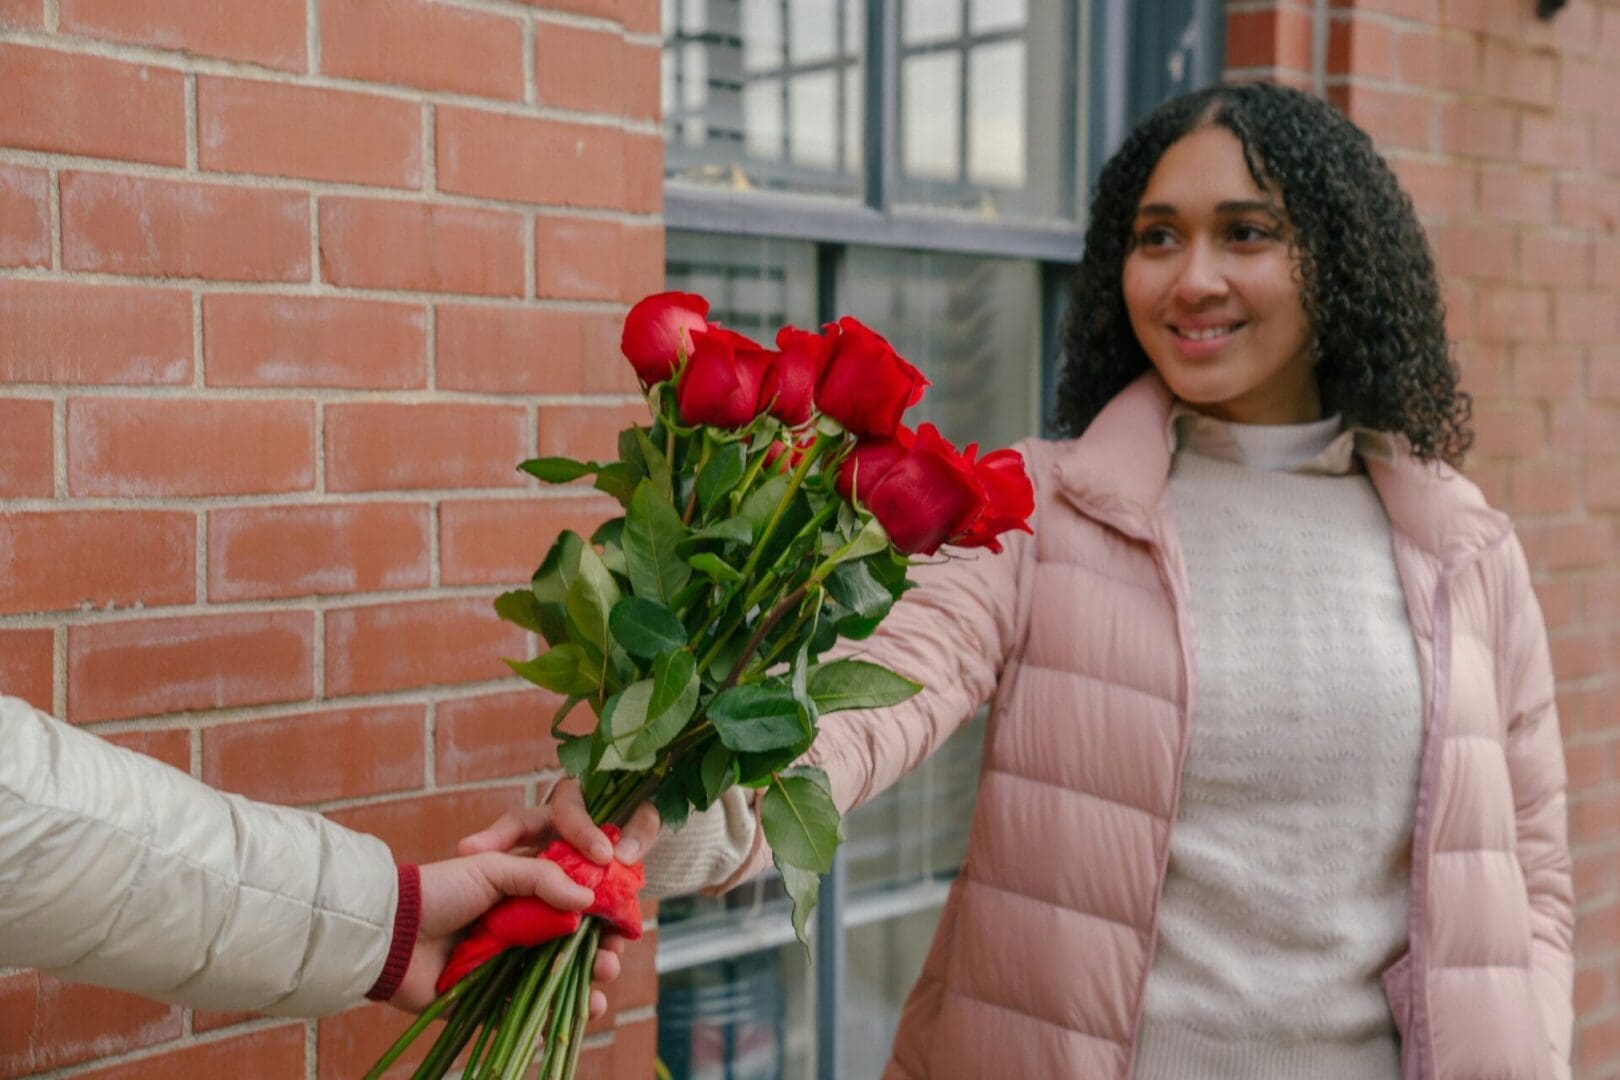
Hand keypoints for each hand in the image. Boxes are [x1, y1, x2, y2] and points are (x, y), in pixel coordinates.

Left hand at [390, 850, 610, 1013]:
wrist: (389, 935)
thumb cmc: (438, 891)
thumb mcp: (493, 869)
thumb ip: (542, 878)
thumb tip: (588, 899)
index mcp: (526, 890)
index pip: (577, 898)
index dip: (603, 907)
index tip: (622, 915)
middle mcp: (525, 926)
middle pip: (580, 940)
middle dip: (603, 947)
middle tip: (612, 955)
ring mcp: (513, 962)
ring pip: (566, 974)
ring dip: (592, 979)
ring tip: (603, 979)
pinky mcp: (498, 996)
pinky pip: (538, 1008)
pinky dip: (564, 1013)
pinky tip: (585, 1010)